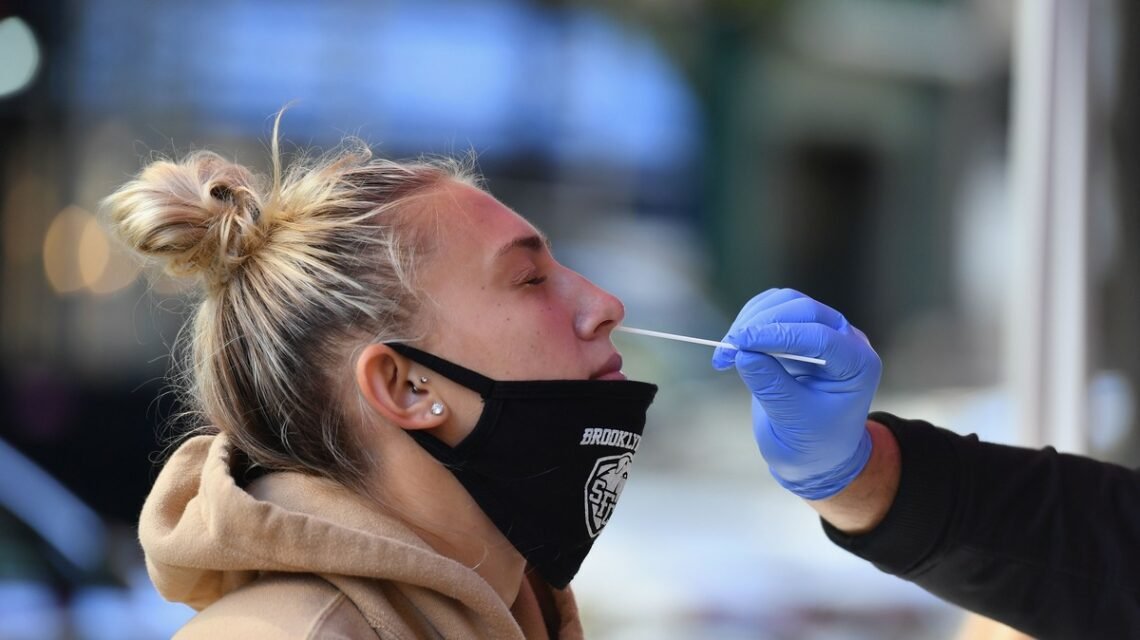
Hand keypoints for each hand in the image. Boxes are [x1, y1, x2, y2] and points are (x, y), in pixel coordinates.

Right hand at [711, 289, 881, 499]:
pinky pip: (775, 308)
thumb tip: (743, 352)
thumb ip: (771, 386)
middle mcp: (846, 340)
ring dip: (753, 319)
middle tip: (729, 348)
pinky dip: (751, 319)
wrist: (815, 453)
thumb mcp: (791, 420)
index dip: (778, 335)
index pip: (820, 337)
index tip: (740, 344)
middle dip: (762, 325)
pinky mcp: (800, 329)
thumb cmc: (812, 443)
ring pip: (787, 302)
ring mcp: (824, 330)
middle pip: (804, 310)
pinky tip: (736, 345)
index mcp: (857, 365)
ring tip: (727, 351)